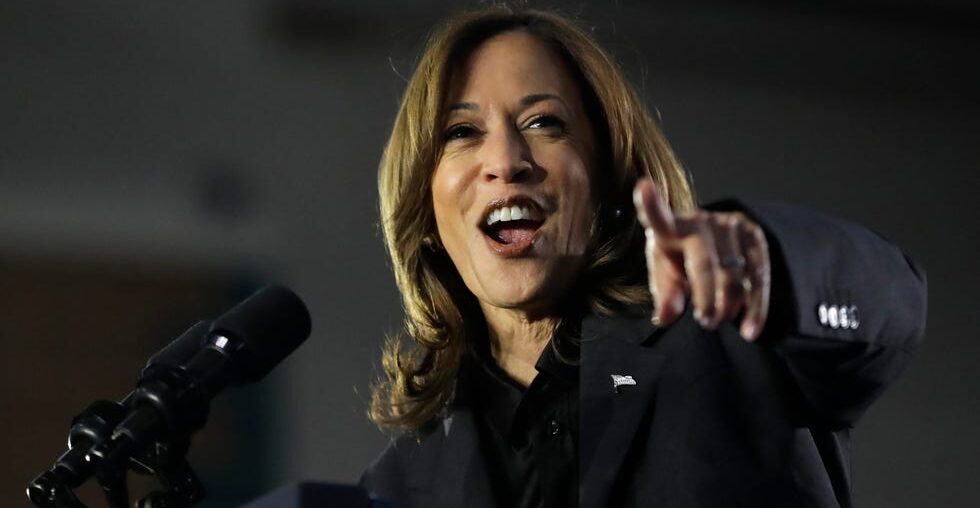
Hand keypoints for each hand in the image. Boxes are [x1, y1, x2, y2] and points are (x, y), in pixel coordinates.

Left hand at [633, 178, 770, 340]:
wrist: (713, 244)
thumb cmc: (679, 261)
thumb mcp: (666, 277)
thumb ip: (665, 296)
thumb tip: (665, 318)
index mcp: (669, 228)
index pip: (657, 217)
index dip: (651, 204)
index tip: (643, 188)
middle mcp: (700, 221)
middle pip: (705, 260)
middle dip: (706, 295)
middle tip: (705, 322)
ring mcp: (730, 225)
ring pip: (735, 272)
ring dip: (728, 304)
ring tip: (717, 321)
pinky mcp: (754, 235)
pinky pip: (759, 275)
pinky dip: (756, 307)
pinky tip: (751, 330)